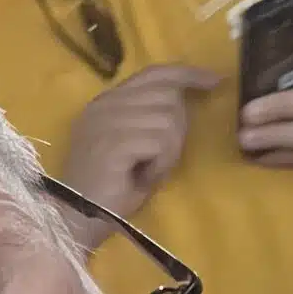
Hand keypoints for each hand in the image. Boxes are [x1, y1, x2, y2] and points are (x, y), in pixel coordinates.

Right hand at [62, 63, 222, 222]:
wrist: (78, 220)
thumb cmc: (108, 191)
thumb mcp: (133, 144)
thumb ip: (150, 117)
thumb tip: (185, 101)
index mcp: (106, 102)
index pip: (154, 73)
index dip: (187, 74)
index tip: (214, 81)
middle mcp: (105, 105)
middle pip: (167, 94)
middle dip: (178, 127)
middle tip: (162, 159)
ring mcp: (106, 121)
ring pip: (168, 118)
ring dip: (169, 150)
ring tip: (149, 171)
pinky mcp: (113, 142)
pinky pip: (161, 140)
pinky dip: (161, 162)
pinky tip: (144, 177)